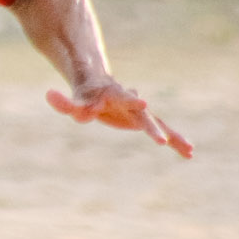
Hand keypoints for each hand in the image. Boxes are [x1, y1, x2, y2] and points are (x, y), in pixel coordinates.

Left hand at [46, 75, 192, 156]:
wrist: (101, 85)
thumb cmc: (85, 94)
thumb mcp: (74, 100)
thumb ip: (65, 102)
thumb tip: (49, 95)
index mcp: (115, 94)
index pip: (124, 97)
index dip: (132, 100)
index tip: (143, 102)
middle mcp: (132, 102)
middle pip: (144, 114)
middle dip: (152, 127)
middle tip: (162, 139)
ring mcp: (140, 112)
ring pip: (159, 123)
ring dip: (172, 136)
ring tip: (188, 150)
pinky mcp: (144, 121)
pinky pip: (163, 131)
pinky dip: (175, 141)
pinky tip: (189, 153)